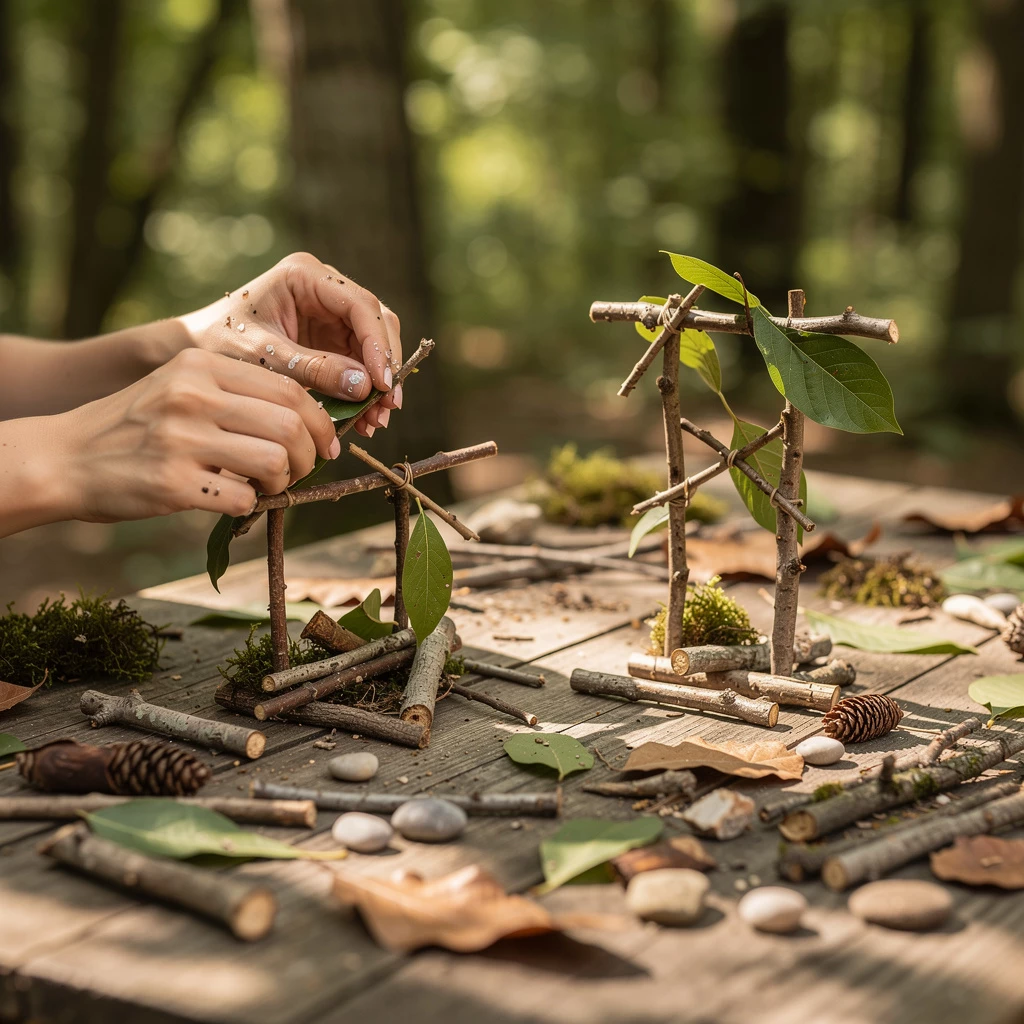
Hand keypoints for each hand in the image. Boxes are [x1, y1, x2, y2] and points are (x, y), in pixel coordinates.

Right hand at [52, 348, 338, 521]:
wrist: (66, 458)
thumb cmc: (136, 426)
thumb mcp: (181, 387)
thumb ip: (236, 394)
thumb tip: (310, 423)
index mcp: (201, 364)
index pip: (289, 387)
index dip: (321, 420)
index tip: (325, 444)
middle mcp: (192, 394)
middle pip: (291, 424)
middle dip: (312, 454)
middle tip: (304, 470)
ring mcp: (180, 439)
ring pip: (276, 461)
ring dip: (285, 482)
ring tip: (268, 487)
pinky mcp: (171, 482)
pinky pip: (242, 498)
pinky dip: (250, 506)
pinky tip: (235, 501)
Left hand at [178, 252, 402, 437]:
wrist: (194, 351)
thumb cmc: (218, 344)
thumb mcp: (265, 357)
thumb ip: (313, 368)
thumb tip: (366, 385)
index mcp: (305, 276)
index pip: (360, 306)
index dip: (378, 345)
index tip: (382, 385)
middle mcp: (324, 288)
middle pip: (375, 323)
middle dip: (385, 366)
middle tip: (388, 406)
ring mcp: (329, 313)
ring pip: (373, 345)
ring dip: (378, 383)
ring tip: (376, 421)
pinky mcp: (329, 338)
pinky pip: (359, 363)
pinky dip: (363, 391)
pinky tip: (363, 419)